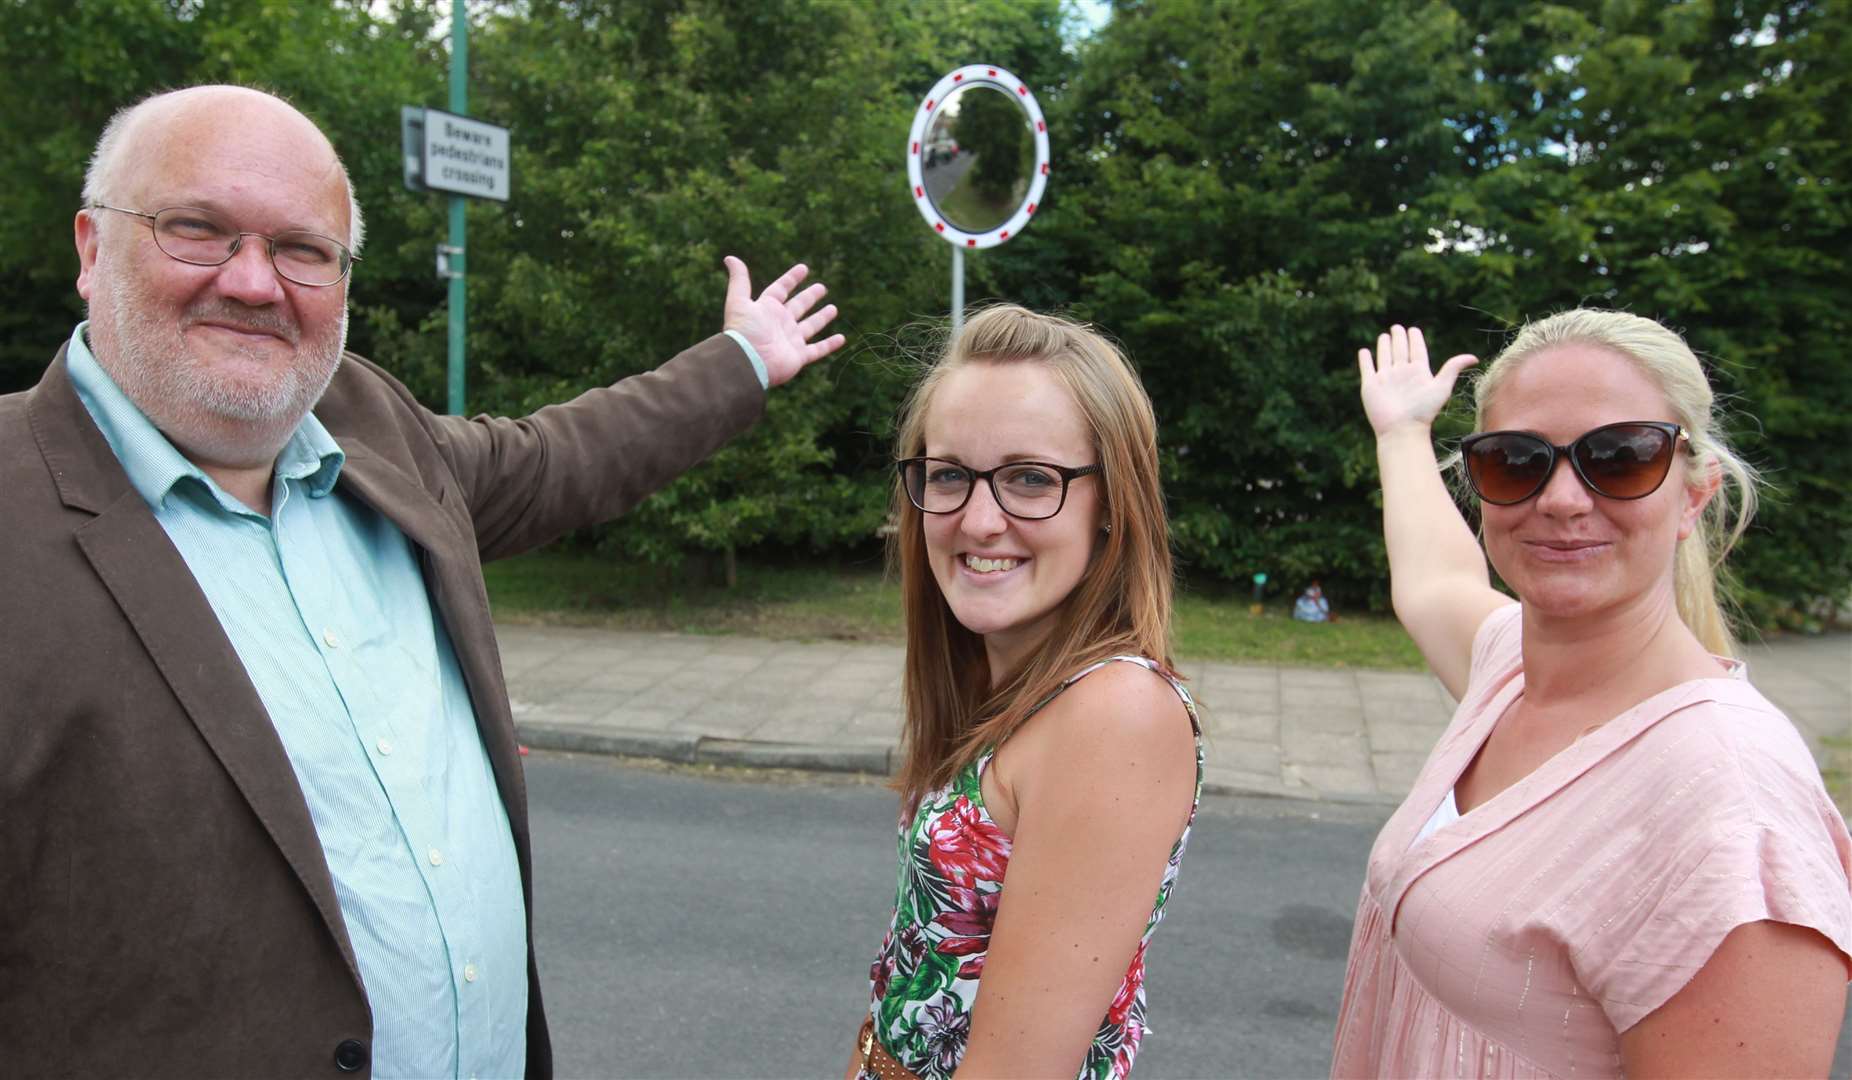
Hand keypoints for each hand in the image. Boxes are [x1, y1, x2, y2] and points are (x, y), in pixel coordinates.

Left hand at [722, 256, 845, 387]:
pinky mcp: (798, 356)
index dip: (791, 278)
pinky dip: (830, 345)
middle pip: (798, 306)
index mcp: (767, 308)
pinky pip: (818, 350)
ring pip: (810, 326)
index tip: (804, 268)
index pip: (781, 289)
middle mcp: (780, 323)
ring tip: (833, 308)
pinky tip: (842, 338)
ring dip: (821, 318)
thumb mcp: (739, 301)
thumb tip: (729, 257)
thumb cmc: (743, 332)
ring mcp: (790, 340)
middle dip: (810, 297)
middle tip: (822, 287)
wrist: (747, 361)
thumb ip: (739, 280)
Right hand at [1357, 324, 1477, 436]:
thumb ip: (1453, 368)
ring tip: (1384, 336)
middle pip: (1400, 349)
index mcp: (1418, 371)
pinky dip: (1365, 359)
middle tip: (1397, 327)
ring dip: (1384, 345)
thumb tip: (1475, 358)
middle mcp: (1401, 373)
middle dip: (1398, 338)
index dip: (1415, 338)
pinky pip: (1367, 368)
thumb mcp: (1442, 387)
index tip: (1413, 330)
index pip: (1417, 349)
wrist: (1402, 429)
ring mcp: (1385, 378)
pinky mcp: (1370, 385)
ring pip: (1384, 356)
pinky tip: (1364, 351)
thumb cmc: (1423, 411)